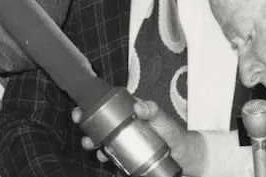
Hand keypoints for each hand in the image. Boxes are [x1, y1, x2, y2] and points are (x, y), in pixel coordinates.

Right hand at [70, 100, 206, 173]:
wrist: (184, 157)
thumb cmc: (174, 134)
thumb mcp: (163, 119)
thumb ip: (154, 111)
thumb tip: (139, 106)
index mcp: (129, 112)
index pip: (106, 106)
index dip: (90, 106)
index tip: (80, 110)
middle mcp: (124, 126)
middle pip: (99, 124)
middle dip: (87, 126)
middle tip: (82, 129)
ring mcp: (124, 141)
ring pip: (102, 140)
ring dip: (92, 143)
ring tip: (92, 147)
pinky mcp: (127, 155)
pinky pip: (112, 155)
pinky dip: (105, 157)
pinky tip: (105, 158)